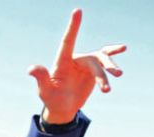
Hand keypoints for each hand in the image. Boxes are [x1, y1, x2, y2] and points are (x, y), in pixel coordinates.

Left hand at [28, 9, 126, 123]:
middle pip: (91, 60)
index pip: (67, 41)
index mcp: (62, 61)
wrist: (63, 108)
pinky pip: (105, 60)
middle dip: (102, 71)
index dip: (73, 27)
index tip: (77, 11)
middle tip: (112, 80)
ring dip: (109, 70)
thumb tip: (31, 69)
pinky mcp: (94, 70)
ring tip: (117, 78)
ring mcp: (85, 64)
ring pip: (101, 62)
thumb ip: (41, 79)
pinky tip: (123, 48)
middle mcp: (75, 59)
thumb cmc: (51, 99)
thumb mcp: (45, 91)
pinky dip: (113, 54)